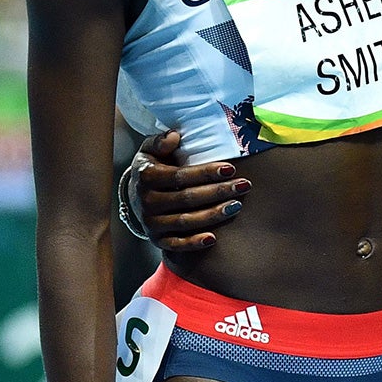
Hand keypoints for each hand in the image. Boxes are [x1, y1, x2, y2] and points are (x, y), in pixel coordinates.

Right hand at [128, 131, 247, 252]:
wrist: (137, 193)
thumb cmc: (155, 165)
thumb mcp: (152, 149)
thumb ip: (161, 142)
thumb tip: (174, 136)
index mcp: (146, 176)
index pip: (179, 176)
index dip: (205, 173)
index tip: (231, 169)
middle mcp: (146, 201)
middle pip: (186, 198)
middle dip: (217, 192)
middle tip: (244, 185)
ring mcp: (151, 222)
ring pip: (184, 222)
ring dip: (212, 215)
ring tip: (236, 206)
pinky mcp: (157, 239)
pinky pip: (175, 245)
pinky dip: (193, 243)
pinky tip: (213, 239)